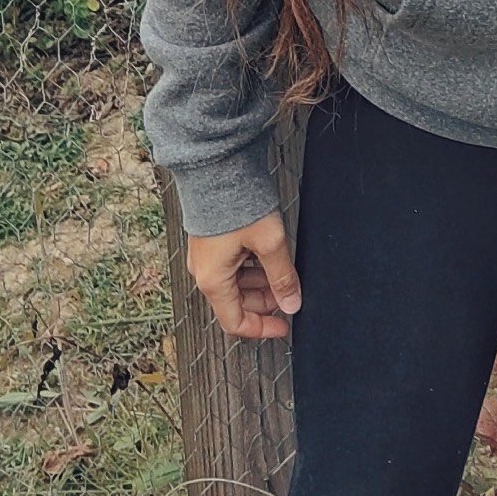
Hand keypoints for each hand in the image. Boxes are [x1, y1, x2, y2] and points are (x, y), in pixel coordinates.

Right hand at [187, 208, 301, 339]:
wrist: (218, 167)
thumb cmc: (236, 202)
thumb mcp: (269, 242)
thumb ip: (282, 277)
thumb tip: (292, 303)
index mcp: (214, 280)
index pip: (236, 322)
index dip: (263, 328)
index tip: (284, 325)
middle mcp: (204, 272)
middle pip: (237, 303)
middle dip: (265, 302)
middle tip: (289, 292)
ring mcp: (206, 256)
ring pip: (236, 283)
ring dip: (260, 283)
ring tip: (283, 271)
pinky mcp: (211, 241)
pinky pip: (232, 265)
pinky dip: (251, 267)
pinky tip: (269, 255)